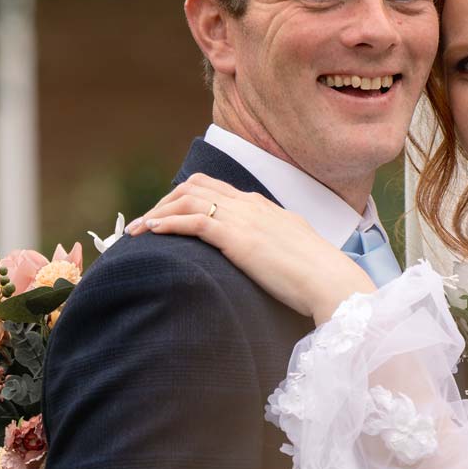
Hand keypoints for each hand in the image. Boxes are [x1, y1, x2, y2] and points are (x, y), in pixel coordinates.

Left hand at [129, 174, 374, 323]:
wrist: (331, 282)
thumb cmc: (318, 277)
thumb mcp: (293, 252)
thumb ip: (275, 247)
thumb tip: (266, 258)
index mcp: (263, 207)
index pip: (216, 189)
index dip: (186, 198)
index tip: (168, 215)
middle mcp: (250, 205)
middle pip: (196, 186)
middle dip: (165, 200)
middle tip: (145, 222)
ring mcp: (243, 218)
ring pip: (187, 198)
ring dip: (157, 211)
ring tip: (136, 230)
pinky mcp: (237, 238)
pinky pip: (192, 220)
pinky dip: (166, 222)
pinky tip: (150, 232)